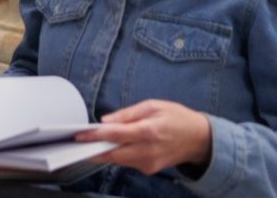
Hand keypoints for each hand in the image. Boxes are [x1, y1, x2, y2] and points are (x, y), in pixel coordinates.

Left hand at [77, 99, 212, 174]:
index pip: (115, 135)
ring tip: (90, 142)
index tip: (78, 135)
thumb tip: (105, 121)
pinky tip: (113, 146)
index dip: (94, 136)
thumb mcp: (153, 106)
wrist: (200, 140)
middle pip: (112, 154)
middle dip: (92, 149)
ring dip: (104, 152)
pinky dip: (118, 154)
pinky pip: (127, 162)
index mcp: (148, 132)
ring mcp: (149, 163)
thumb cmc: (177, 118)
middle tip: (77, 142)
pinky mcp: (149, 169)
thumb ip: (127, 114)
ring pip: (118, 160)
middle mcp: (148, 151)